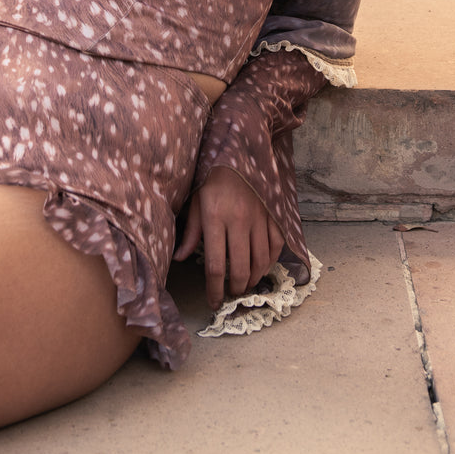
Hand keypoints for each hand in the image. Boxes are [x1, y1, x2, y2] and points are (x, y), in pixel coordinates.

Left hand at [174, 166, 284, 309]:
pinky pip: (275, 246)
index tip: (214, 302)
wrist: (237, 151)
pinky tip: (261, 267)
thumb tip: (179, 258)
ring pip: (260, 262)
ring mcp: (258, 218)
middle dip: (235, 289)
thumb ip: (191, 232)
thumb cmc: (210, 179)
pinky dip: (270, 262)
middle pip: (239, 269)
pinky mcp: (272, 214)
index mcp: (215, 218)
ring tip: (244, 284)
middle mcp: (238, 221)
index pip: (215, 266)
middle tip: (230, 294)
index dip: (214, 290)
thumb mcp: (195, 202)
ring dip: (252, 279)